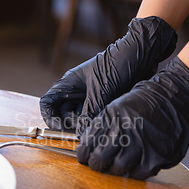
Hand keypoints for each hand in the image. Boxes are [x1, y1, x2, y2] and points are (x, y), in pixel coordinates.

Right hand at [39, 16, 176, 135]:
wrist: (140, 55)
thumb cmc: (117, 66)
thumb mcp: (100, 92)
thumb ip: (88, 114)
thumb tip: (80, 134)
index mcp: (68, 83)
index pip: (48, 103)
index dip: (50, 118)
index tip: (60, 129)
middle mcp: (75, 90)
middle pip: (62, 113)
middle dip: (68, 124)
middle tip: (80, 132)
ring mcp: (88, 95)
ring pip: (78, 116)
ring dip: (83, 124)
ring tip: (93, 128)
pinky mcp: (102, 99)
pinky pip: (92, 115)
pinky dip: (95, 122)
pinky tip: (103, 124)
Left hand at [75, 57, 188, 179]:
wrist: (177, 97)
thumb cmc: (146, 102)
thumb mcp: (118, 107)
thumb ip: (102, 125)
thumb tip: (86, 142)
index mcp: (110, 119)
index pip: (88, 144)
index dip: (84, 155)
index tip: (85, 158)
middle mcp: (124, 132)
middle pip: (100, 159)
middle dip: (97, 165)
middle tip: (99, 165)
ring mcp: (141, 145)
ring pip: (118, 169)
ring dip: (116, 169)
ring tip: (118, 164)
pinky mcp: (157, 156)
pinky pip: (139, 174)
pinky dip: (135, 172)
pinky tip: (136, 165)